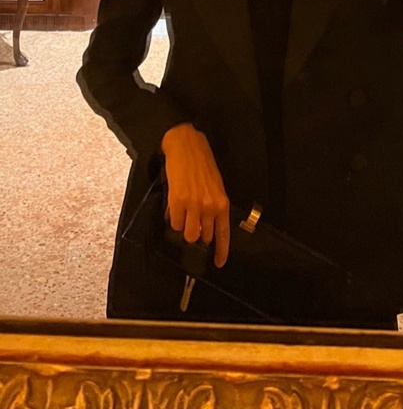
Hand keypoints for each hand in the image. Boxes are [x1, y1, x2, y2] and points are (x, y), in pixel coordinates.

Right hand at [161, 123, 230, 267]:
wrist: (186, 145)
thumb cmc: (202, 163)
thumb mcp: (215, 185)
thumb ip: (214, 205)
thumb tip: (208, 224)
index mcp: (221, 202)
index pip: (223, 233)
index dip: (221, 251)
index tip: (218, 263)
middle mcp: (209, 206)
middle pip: (203, 237)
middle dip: (198, 233)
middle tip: (193, 222)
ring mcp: (193, 205)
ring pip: (188, 234)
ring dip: (184, 227)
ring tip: (183, 214)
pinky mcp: (177, 202)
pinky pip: (174, 223)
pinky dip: (174, 219)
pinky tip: (175, 207)